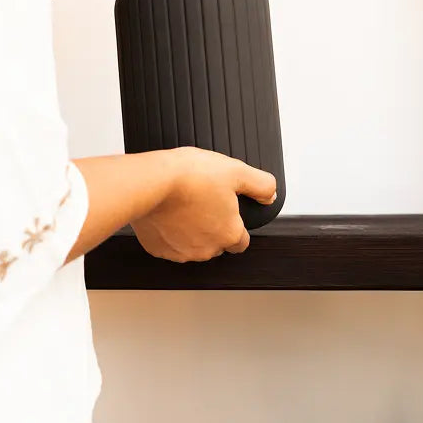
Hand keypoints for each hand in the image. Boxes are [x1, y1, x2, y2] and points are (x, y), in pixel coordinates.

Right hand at [130, 147, 276, 262]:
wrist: (152, 181)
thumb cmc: (189, 176)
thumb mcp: (235, 170)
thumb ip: (260, 184)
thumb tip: (270, 192)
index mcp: (228, 233)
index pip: (241, 241)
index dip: (235, 224)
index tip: (226, 210)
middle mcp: (207, 249)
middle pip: (217, 243)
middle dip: (212, 226)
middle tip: (203, 201)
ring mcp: (181, 252)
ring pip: (193, 246)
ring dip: (191, 230)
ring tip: (185, 203)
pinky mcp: (159, 249)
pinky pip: (169, 244)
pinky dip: (169, 232)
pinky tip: (168, 212)